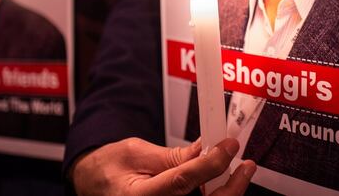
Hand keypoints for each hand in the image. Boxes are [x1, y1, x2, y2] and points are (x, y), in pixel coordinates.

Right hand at [71, 137, 255, 195]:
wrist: (93, 183)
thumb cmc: (109, 168)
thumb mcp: (137, 152)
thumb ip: (174, 156)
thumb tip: (205, 149)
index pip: (182, 181)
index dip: (210, 164)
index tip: (228, 146)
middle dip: (231, 188)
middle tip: (245, 166)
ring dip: (226, 193)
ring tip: (237, 173)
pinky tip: (220, 185)